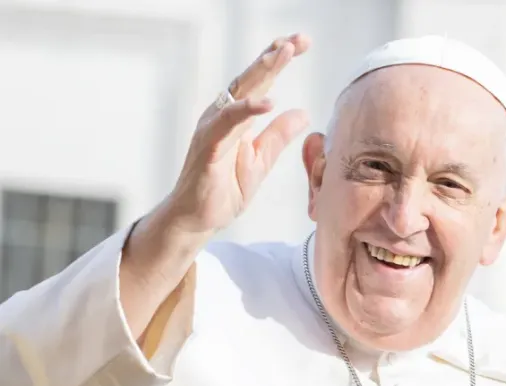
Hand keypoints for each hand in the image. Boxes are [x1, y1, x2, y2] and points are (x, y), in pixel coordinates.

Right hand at [167, 33, 310, 234]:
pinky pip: (226, 123)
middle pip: (251, 79)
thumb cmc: (222, 190)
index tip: (301, 43)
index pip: (260, 83)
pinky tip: (268, 102)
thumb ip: (278, 137)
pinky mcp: (207, 146)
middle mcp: (223, 117)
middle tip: (298, 39)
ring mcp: (213, 129)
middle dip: (274, 55)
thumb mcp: (260, 162)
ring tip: (284, 52)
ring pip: (238, 93)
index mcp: (237, 119)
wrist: (196, 219)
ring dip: (262, 71)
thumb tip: (303, 113)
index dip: (278, 61)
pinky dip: (246, 110)